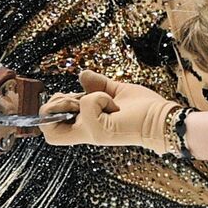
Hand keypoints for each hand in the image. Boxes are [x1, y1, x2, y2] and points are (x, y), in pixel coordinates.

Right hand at [39, 70, 180, 154]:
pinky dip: (98, 96)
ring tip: (95, 99)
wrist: (161, 120)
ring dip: (71, 99)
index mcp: (87, 126)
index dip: (53, 108)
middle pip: (46, 128)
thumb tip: (81, 75)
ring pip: (56, 115)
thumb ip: (97, 85)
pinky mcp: (99, 129)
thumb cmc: (144, 110)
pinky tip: (113, 103)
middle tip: (78, 98)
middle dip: (55, 103)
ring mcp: (91, 132)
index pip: (52, 128)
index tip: (72, 97)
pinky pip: (86, 104)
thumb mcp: (115, 92)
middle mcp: (85, 132)